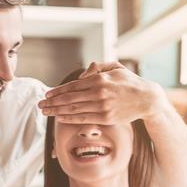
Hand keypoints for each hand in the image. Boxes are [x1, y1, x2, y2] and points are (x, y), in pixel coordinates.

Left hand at [38, 61, 167, 124]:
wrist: (146, 99)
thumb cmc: (129, 82)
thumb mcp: (115, 68)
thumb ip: (98, 67)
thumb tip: (83, 73)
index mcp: (99, 79)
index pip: (73, 86)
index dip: (58, 91)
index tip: (47, 94)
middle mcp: (99, 92)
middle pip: (70, 98)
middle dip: (52, 102)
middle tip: (40, 104)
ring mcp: (102, 106)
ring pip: (74, 109)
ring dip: (57, 111)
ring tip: (46, 112)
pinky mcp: (105, 118)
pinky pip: (83, 119)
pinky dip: (69, 119)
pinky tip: (60, 119)